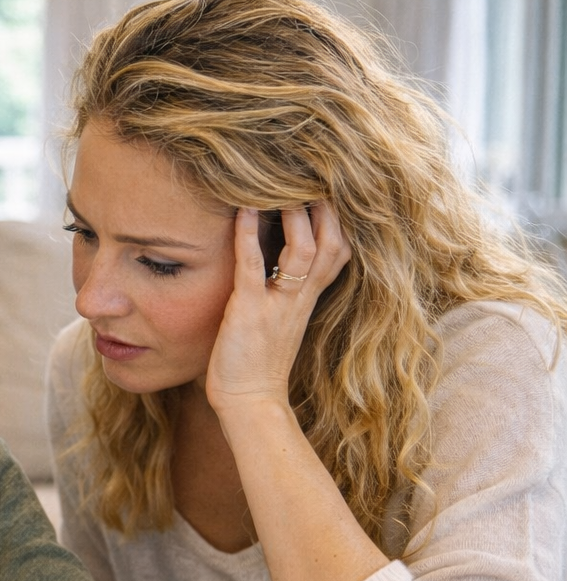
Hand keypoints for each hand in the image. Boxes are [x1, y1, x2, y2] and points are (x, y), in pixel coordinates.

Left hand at [205, 203, 350, 412]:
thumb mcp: (279, 322)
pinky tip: (242, 211)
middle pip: (331, 244)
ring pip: (303, 251)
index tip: (328, 192)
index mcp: (308, 300)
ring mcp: (277, 304)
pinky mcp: (250, 310)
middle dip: (326, 210)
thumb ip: (284, 295)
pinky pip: (254, 266)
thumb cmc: (257, 364)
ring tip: (281, 188)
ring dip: (294, 216)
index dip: (337, 221)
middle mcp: (300, 298)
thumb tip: (276, 269)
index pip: (338, 252)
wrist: (250, 402)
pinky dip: (248, 236)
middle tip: (310, 178)